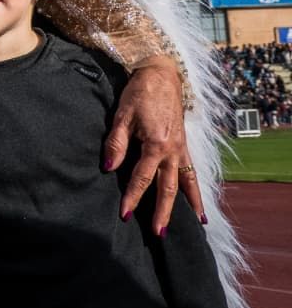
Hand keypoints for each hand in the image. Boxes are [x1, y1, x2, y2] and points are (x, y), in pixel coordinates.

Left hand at [104, 57, 199, 232]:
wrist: (161, 74)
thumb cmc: (139, 93)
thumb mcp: (122, 115)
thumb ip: (116, 143)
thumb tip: (108, 167)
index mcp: (156, 144)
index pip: (142, 178)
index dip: (132, 197)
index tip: (124, 214)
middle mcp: (173, 150)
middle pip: (168, 188)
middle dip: (162, 212)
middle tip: (158, 234)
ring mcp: (182, 149)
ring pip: (186, 183)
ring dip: (186, 205)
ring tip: (192, 227)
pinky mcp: (185, 145)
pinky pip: (192, 172)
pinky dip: (196, 190)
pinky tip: (198, 206)